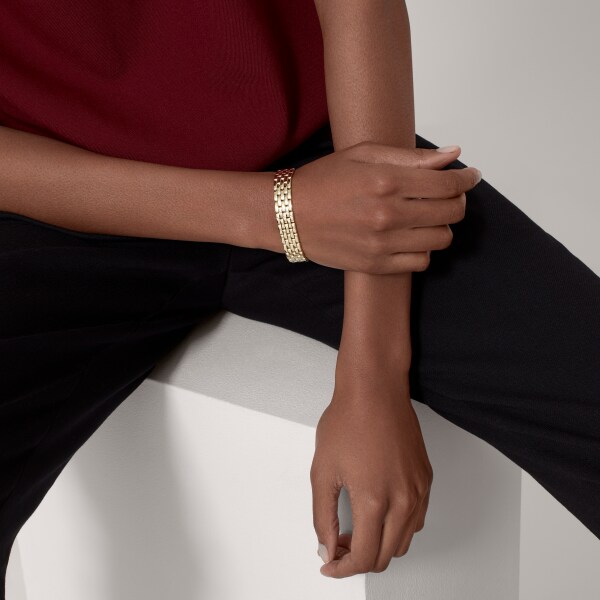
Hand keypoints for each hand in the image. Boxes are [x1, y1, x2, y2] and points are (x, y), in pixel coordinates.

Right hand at [279, 142, 480, 273]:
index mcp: (386, 181)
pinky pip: (420, 262)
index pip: (447, 183)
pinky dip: (424, 250)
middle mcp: (388, 214)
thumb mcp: (363, 155)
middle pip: (450, 212)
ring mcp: (382, 243)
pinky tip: (413, 237)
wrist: (288, 215)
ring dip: (442, 226)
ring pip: (441, 239)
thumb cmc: (323, 181)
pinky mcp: (376, 264)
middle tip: (449, 194)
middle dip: (458, 200)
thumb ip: (411, 156)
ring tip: (429, 216)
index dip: (466, 179)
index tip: (470, 176)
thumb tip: (453, 155)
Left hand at [310, 371, 432, 577]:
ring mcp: (419, 490)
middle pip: (386, 555)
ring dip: (379, 545)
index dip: (342, 567)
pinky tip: (377, 514)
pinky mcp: (426, 479)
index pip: (364, 557)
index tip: (330, 563)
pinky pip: (416, 519)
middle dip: (358, 559)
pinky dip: (396, 528)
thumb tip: (327, 546)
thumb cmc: (349, 420)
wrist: (374, 390)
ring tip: (355, 530)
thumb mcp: (323, 471)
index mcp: (375, 499)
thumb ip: (323, 515)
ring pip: (403, 541)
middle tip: (337, 546)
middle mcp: (403, 499)